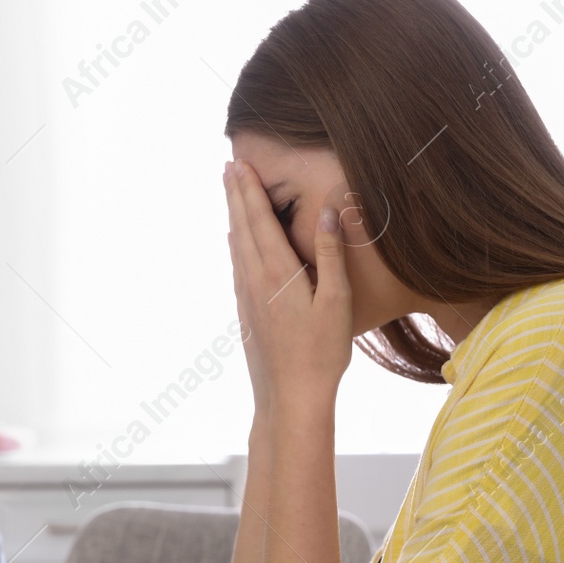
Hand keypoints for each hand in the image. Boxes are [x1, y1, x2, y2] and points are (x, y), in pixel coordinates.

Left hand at [223, 160, 352, 411]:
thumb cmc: (320, 353)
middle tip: (227, 167)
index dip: (249, 190)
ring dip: (233, 216)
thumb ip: (331, 254)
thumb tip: (328, 212)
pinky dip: (235, 245)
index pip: (259, 219)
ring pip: (236, 246)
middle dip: (235, 195)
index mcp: (276, 272)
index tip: (240, 164)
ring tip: (230, 194)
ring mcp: (247, 297)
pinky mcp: (247, 314)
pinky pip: (237, 267)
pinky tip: (236, 242)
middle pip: (241, 227)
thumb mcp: (336, 301)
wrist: (289, 398)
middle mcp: (254, 280)